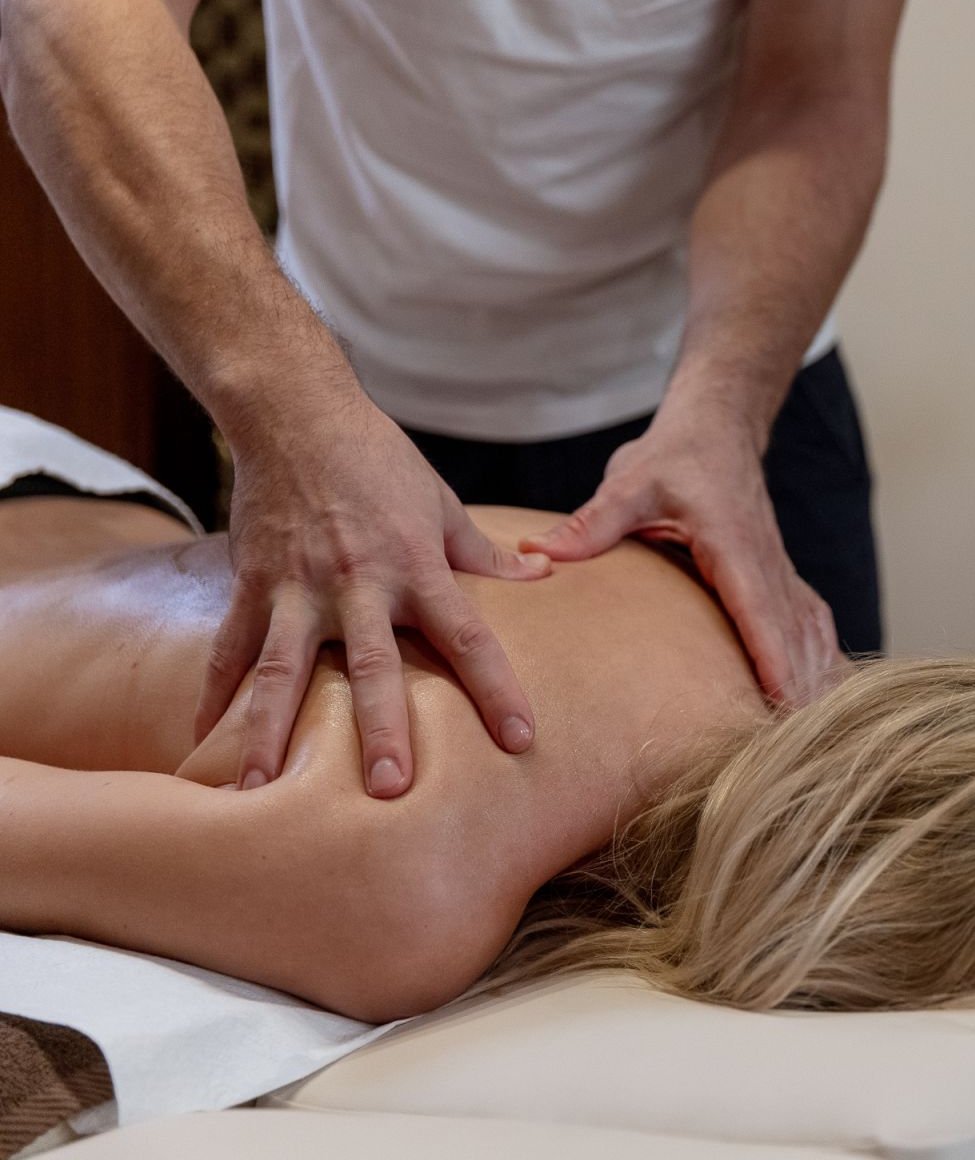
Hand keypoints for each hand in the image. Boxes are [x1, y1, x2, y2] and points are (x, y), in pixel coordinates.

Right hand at [200, 398, 551, 797]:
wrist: (297, 415)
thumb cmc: (379, 460)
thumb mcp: (442, 504)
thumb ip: (487, 553)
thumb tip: (542, 576)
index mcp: (416, 567)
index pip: (469, 637)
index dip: (497, 689)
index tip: (520, 739)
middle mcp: (358, 584)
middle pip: (373, 666)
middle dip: (381, 728)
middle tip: (390, 789)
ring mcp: (297, 587)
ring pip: (285, 670)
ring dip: (271, 731)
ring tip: (258, 790)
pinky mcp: (251, 583)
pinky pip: (229, 649)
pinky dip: (213, 696)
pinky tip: (200, 742)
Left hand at [521, 410, 841, 704]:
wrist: (719, 426)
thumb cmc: (675, 455)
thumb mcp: (630, 481)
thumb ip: (593, 520)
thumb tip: (541, 553)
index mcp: (732, 542)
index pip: (758, 606)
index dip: (773, 655)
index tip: (783, 698)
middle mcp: (765, 559)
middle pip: (793, 631)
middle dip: (801, 684)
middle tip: (802, 745)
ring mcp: (778, 568)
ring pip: (809, 629)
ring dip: (817, 677)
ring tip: (816, 733)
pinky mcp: (780, 575)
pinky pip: (810, 620)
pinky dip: (820, 656)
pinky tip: (824, 690)